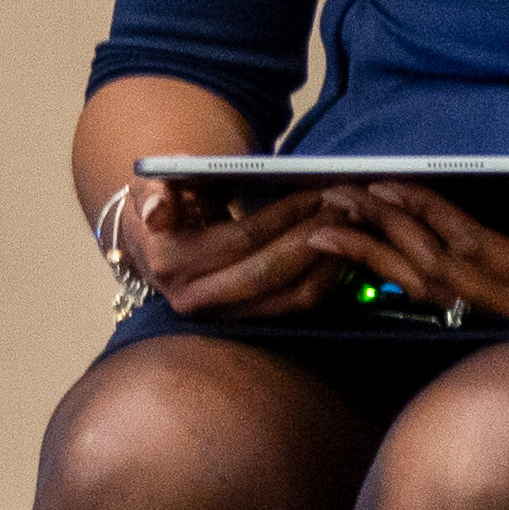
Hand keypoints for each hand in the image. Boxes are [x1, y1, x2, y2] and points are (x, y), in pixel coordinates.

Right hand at [111, 169, 362, 324]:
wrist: (163, 243)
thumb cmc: (169, 203)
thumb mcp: (153, 188)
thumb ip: (156, 193)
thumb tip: (157, 213)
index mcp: (169, 263)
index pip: (242, 239)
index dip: (284, 216)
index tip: (319, 193)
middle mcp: (195, 298)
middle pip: (271, 272)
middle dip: (315, 238)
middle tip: (348, 208)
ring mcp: (226, 315)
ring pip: (293, 296)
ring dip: (332, 260)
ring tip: (355, 225)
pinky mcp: (254, 321)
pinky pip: (303, 305)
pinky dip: (332, 277)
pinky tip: (350, 249)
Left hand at [323, 172, 508, 331]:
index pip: (470, 245)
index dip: (425, 212)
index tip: (384, 181)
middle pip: (438, 271)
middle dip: (385, 232)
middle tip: (335, 198)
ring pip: (436, 288)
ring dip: (382, 257)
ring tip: (333, 229)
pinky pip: (452, 293)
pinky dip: (408, 271)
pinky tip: (378, 255)